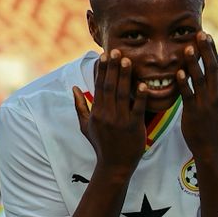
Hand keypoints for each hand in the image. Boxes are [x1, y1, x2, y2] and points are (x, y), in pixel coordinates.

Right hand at [73, 51, 146, 173]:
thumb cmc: (101, 145)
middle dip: (113, 68)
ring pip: (123, 95)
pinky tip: (144, 85)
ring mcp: (120, 121)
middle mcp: (107, 114)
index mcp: (96, 112)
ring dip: (125, 77)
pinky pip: (137, 110)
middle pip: (110, 86)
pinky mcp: (134, 128)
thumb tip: (73, 88)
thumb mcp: (85, 126)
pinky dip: (141, 97)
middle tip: (117, 51)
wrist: (114, 166)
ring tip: (128, 61)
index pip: (99, 86)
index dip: (102, 70)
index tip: (104, 55)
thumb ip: (80, 106)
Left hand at [178, 32, 217, 157]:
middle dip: (206, 50)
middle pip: (212, 68)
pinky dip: (184, 83)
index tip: (207, 35)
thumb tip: (213, 71)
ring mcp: (206, 104)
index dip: (213, 50)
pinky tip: (178, 72)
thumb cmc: (209, 124)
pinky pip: (189, 95)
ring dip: (194, 63)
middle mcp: (216, 95)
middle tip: (200, 33)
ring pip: (200, 79)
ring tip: (188, 48)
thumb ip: (214, 87)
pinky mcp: (194, 112)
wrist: (210, 146)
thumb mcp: (216, 103)